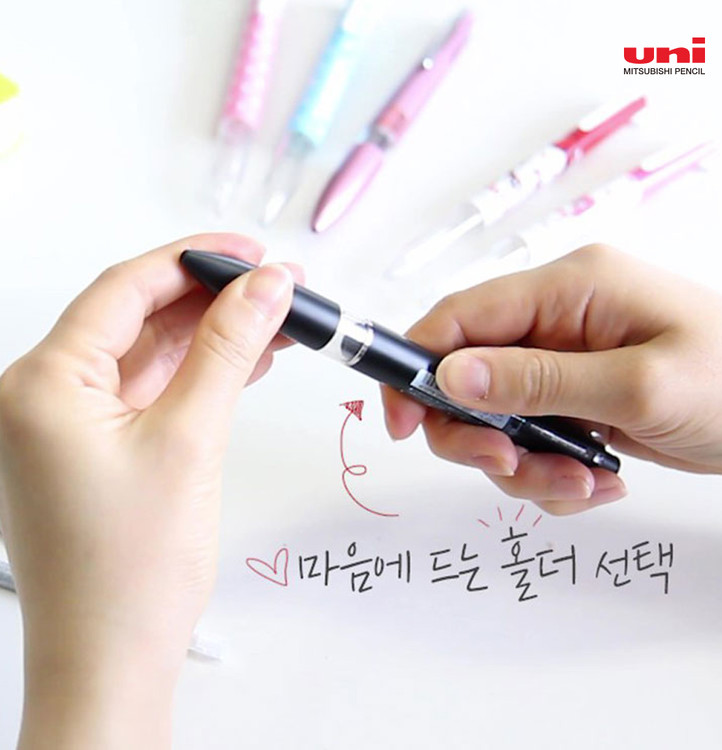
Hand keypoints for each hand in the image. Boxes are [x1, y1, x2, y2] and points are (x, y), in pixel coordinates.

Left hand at [0, 234, 295, 748]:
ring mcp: (71, 424)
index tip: (249, 252)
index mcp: (42, 384)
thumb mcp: (190, 439)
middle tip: (274, 286)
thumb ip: (229, 351)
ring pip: (150, 354)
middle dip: (211, 299)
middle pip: (137, 317)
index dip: (192, 261)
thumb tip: (266, 289)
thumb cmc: (129, 572)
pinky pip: (153, 390)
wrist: (114, 658)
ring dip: (212, 336)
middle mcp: (45, 397)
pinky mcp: (99, 447)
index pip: (122, 290)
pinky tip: (246, 360)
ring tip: (275, 320)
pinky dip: (199, 374)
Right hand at [383, 245, 721, 514]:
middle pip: (468, 375)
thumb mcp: (640, 387)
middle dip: (477, 433)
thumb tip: (449, 375)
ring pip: (496, 419)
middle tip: (510, 467)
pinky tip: (598, 484)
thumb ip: (539, 381)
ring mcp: (565, 363)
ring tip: (580, 484)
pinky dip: (550, 473)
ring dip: (522, 464)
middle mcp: (558, 320)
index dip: (418, 365)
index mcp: (570, 289)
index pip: (462, 316)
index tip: (401, 422)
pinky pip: (530, 441)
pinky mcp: (575, 401)